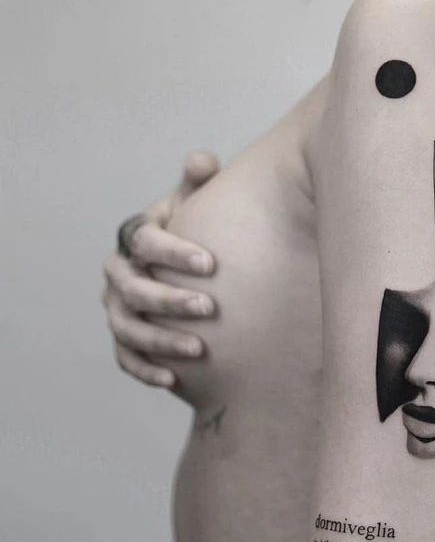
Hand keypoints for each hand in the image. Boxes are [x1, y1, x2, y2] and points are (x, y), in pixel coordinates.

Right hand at [101, 151, 219, 389]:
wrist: (189, 269)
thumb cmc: (196, 229)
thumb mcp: (196, 204)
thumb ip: (199, 182)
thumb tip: (202, 161)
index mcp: (135, 237)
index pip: (144, 241)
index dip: (173, 252)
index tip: (210, 264)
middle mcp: (119, 273)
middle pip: (133, 289)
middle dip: (169, 300)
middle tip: (209, 308)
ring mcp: (117, 308)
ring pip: (127, 328)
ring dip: (160, 340)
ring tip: (199, 349)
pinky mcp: (124, 339)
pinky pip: (125, 358)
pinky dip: (145, 370)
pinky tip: (173, 379)